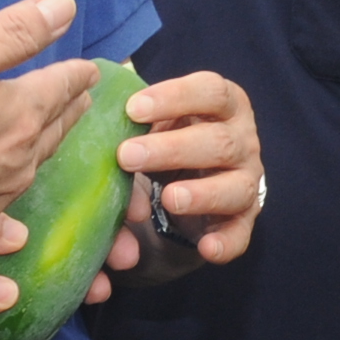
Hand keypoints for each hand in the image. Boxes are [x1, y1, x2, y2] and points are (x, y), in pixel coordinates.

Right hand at [0, 0, 97, 260]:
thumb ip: (14, 32)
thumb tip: (65, 7)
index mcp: (21, 114)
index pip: (60, 86)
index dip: (77, 74)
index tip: (90, 70)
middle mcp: (18, 159)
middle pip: (54, 128)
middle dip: (70, 109)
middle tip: (82, 100)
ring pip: (33, 167)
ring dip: (48, 146)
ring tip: (52, 136)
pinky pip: (4, 209)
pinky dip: (15, 194)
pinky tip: (13, 211)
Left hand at [90, 71, 266, 297]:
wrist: (195, 174)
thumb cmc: (171, 135)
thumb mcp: (157, 121)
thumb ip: (136, 120)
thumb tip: (92, 124)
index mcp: (225, 105)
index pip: (211, 91)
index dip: (175, 97)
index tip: (132, 109)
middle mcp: (243, 140)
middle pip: (219, 141)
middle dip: (172, 149)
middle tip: (127, 156)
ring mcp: (247, 181)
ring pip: (236, 187)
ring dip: (202, 194)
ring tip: (169, 199)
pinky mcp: (243, 219)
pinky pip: (241, 233)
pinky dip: (227, 242)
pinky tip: (205, 248)